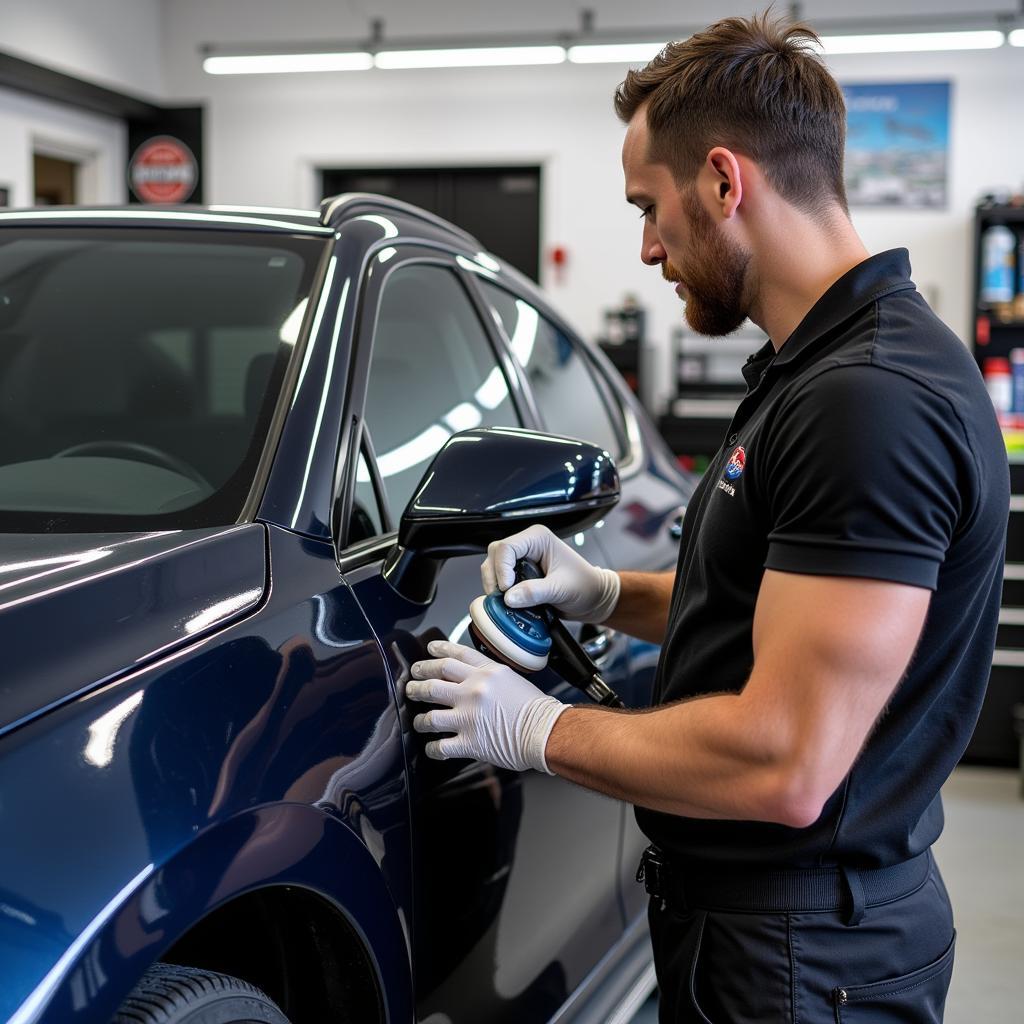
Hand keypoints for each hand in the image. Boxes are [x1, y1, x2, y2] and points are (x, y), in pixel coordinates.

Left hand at [406, 640, 567, 772]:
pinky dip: (432, 748)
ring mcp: (469, 717)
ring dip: (420, 719)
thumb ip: (489, 675)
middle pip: (434, 681)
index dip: (438, 651)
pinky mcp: (470, 742)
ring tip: (418, 720)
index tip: (428, 651)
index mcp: (487, 672)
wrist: (547, 731)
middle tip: (412, 685)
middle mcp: (474, 690)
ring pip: (430, 715)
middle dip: (417, 683)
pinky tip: (432, 748)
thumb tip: (470, 676)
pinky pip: (440, 746)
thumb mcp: (512, 679)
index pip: (456, 655)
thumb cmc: (536, 709)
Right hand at [481, 524, 619, 623]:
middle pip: (495, 554)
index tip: (507, 589)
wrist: (593, 598)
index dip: (502, 569)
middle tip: (501, 597)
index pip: (507, 547)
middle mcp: (528, 545)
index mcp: (538, 538)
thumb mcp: (561, 589)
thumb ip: (535, 592)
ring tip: (504, 601)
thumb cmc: (585, 586)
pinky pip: (500, 578)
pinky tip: (508, 602)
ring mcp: (522, 559)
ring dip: (494, 584)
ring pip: (493, 565)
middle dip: (494, 576)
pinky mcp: (520, 573)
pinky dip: (500, 591)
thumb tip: (509, 597)